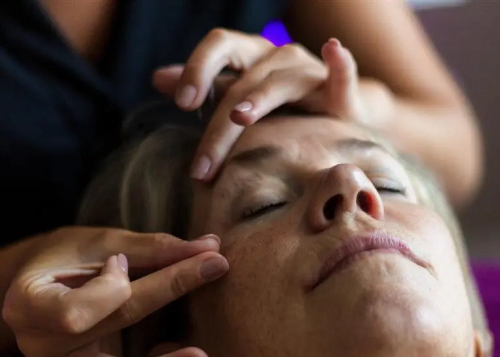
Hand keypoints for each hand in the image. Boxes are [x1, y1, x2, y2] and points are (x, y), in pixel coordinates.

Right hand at [2, 227, 227, 356]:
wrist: (43, 281)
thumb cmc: (69, 255)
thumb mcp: (102, 242)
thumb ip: (152, 248)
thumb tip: (211, 246)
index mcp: (26, 303)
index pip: (75, 311)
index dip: (109, 288)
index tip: (122, 262)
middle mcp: (38, 344)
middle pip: (110, 326)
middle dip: (165, 291)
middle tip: (216, 265)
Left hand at [153, 29, 394, 180]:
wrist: (336, 115)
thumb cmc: (283, 108)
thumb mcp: (240, 95)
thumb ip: (206, 88)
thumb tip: (157, 79)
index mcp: (251, 55)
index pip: (219, 47)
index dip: (198, 68)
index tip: (181, 104)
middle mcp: (279, 57)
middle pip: (242, 80)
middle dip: (218, 124)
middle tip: (201, 167)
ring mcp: (309, 71)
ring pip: (278, 84)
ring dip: (258, 100)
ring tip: (239, 118)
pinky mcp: (339, 91)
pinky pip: (342, 73)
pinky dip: (339, 62)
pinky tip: (333, 49)